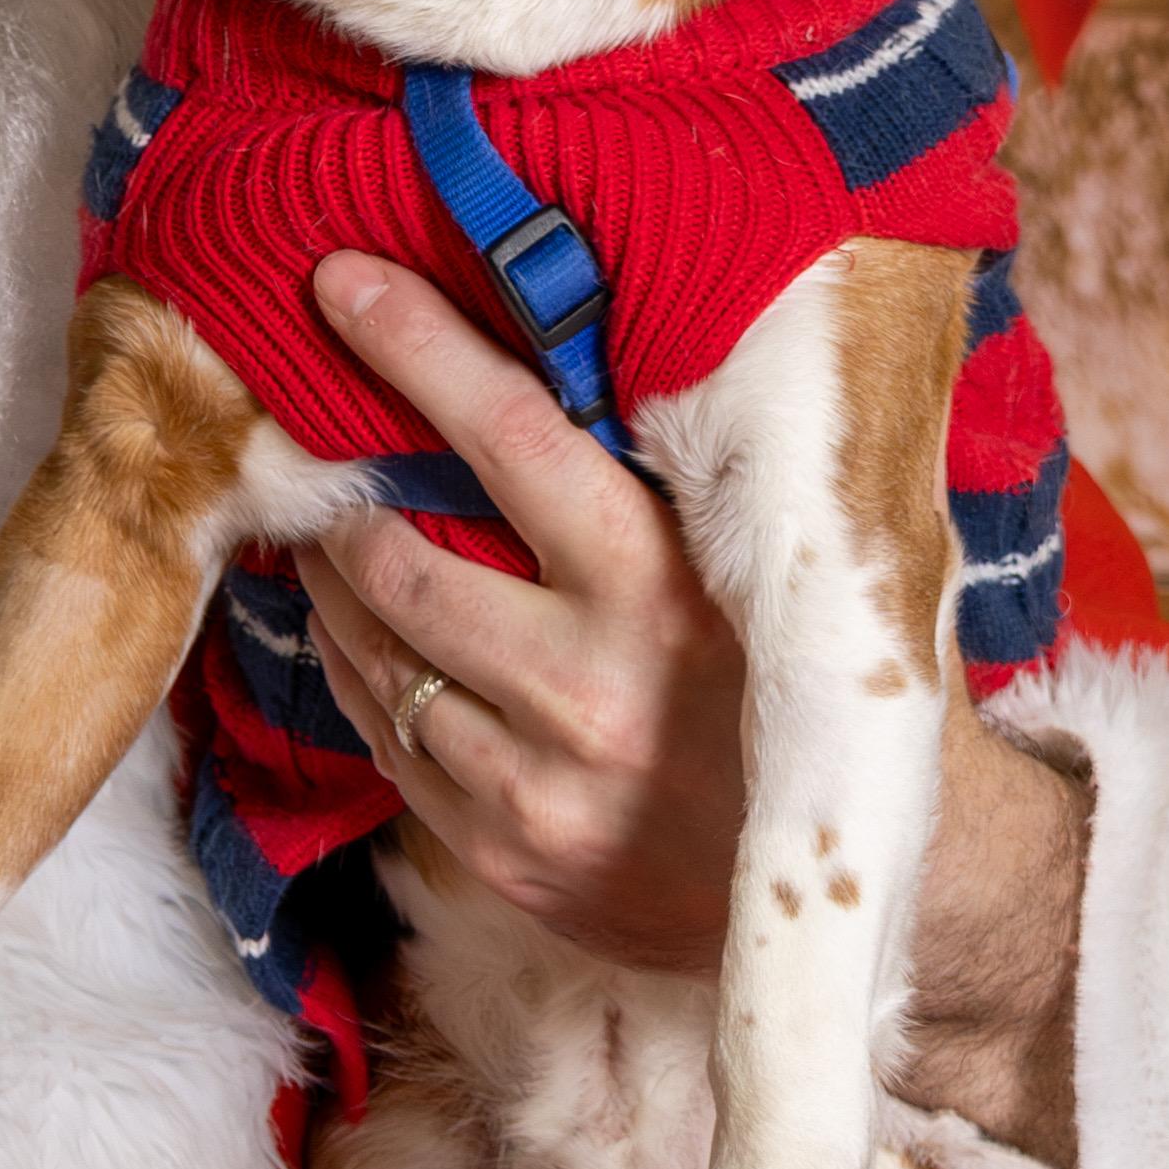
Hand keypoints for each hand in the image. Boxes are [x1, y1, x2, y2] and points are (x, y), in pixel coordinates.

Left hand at [292, 254, 1086, 1155]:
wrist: (851, 884)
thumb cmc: (807, 684)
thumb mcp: (776, 568)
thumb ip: (689, 478)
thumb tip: (585, 330)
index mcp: (663, 591)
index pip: (512, 441)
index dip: (418, 352)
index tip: (342, 285)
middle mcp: (589, 690)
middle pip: (406, 564)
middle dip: (344, 499)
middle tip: (317, 445)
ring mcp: (538, 787)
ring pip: (379, 659)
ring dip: (336, 589)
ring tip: (328, 538)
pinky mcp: (506, 859)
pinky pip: (388, 748)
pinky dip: (358, 676)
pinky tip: (359, 637)